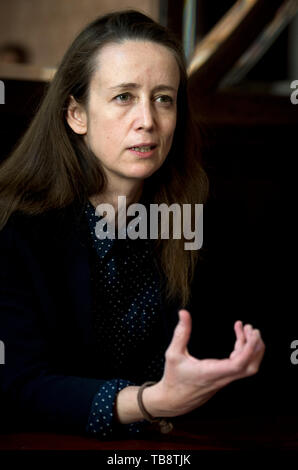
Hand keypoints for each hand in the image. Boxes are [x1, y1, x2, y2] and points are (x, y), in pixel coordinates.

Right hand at [148, 309, 264, 417]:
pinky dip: (243, 351)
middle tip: (252, 328)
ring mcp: (225, 378)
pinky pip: (240, 365)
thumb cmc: (174, 379)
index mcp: (211, 372)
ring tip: (246, 328)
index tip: (252, 334)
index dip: (249, 349)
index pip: (238, 365)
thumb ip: (180, 333)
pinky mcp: (224, 377)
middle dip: (256, 347)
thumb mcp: (173, 354)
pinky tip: (238, 338)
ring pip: (248, 367)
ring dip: (251, 348)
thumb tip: (183, 313)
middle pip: (250, 367)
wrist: (174, 401)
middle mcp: (222, 377)